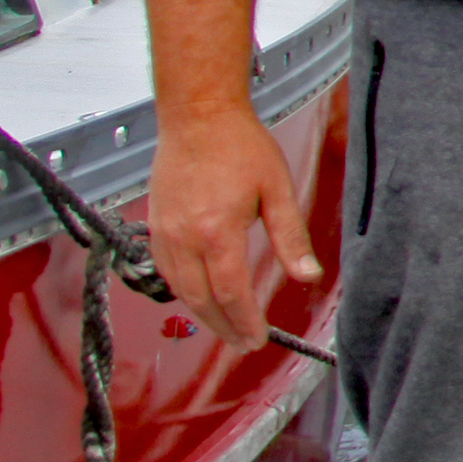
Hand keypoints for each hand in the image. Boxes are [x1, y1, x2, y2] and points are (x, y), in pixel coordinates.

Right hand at [149, 110, 317, 349]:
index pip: (231, 293)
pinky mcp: (154, 226)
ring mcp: (164, 233)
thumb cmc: (241, 147)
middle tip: (244, 344)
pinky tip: (200, 297)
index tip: (258, 339)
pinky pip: (165, 271)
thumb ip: (291, 237)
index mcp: (218, 232)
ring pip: (179, 289)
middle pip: (201, 300)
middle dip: (223, 327)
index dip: (245, 321)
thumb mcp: (278, 190)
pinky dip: (183, 291)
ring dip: (202, 314)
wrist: (198, 117)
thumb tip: (309, 276)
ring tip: (226, 329)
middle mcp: (185, 238)